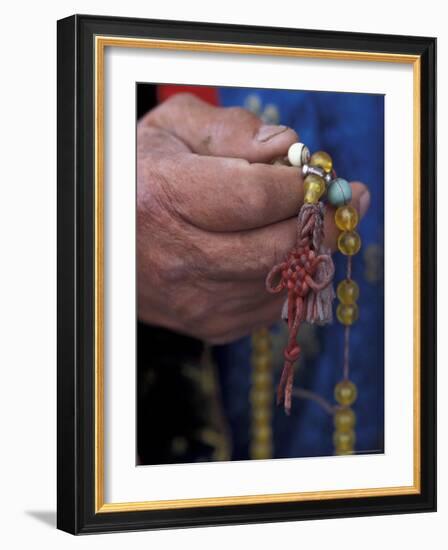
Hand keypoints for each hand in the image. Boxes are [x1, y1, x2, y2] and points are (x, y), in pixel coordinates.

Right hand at [137, 93, 369, 343]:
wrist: (114, 238)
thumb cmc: (147, 175)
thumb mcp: (175, 130)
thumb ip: (231, 129)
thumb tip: (288, 149)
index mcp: (163, 198)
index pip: (253, 198)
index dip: (299, 188)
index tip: (321, 177)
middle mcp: (178, 259)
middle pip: (276, 249)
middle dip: (324, 223)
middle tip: (347, 201)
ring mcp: (195, 301)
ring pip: (283, 282)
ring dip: (314, 251)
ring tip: (320, 223)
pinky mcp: (211, 326)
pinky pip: (274, 305)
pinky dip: (293, 277)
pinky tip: (287, 253)